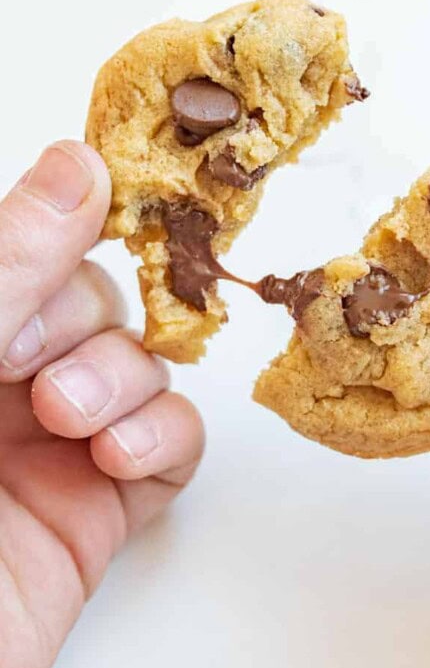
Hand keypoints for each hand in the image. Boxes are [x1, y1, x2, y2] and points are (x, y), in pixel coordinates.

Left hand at [0, 142, 203, 667]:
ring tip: (75, 418)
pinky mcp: (101, 505)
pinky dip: (165, 436)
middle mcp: (0, 378)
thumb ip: (5, 263)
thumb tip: (76, 163)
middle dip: (80, 318)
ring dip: (124, 378)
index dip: (72, 222)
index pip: (33, 244)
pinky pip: (174, 444)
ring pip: (141, 365)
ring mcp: (54, 441)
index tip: (107, 193)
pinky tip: (118, 456)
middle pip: (96, 300)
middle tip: (28, 360)